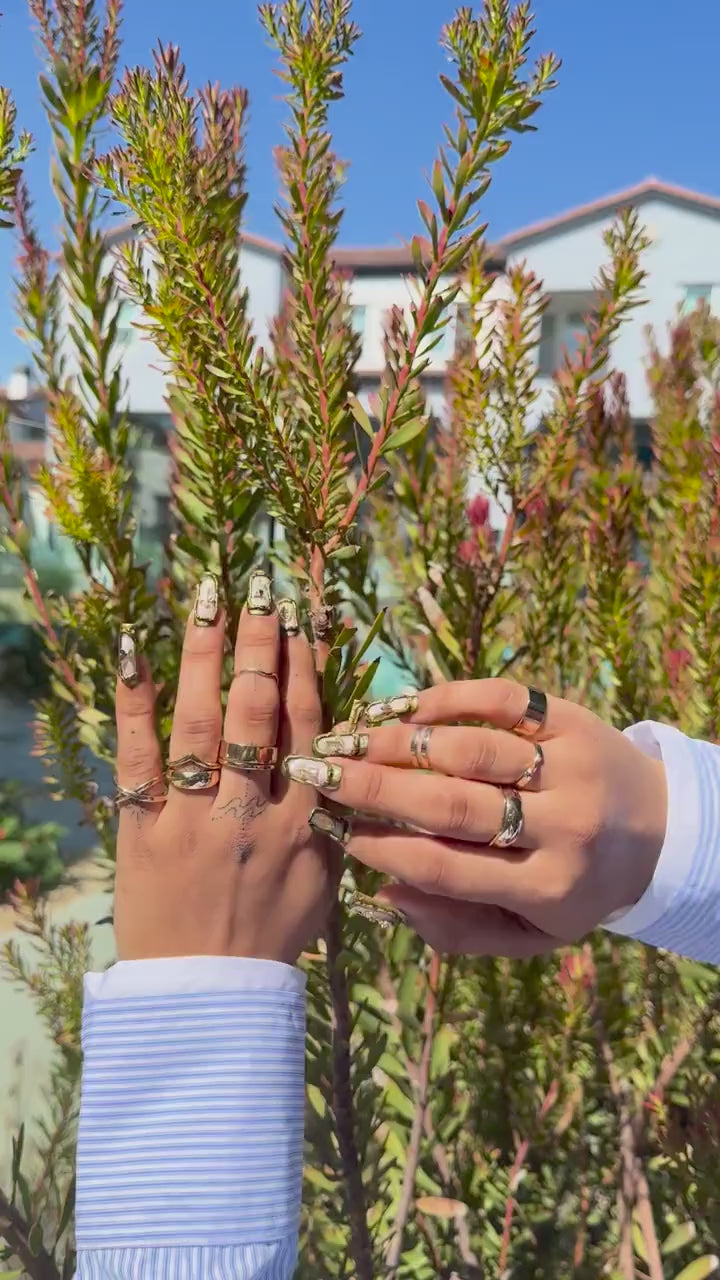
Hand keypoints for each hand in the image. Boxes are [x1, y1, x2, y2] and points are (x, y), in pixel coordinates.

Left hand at [114, 575, 333, 963]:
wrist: (210, 995)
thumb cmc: (272, 932)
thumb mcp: (325, 875)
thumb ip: (334, 811)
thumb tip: (342, 748)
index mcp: (304, 823)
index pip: (308, 726)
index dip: (305, 666)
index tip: (302, 616)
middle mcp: (254, 812)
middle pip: (260, 713)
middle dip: (261, 643)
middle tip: (258, 587)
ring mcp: (196, 820)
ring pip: (203, 724)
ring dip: (207, 656)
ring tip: (209, 598)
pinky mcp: (145, 831)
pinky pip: (138, 759)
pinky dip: (135, 704)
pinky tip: (136, 653)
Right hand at [305, 679, 667, 956]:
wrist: (662, 830)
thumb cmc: (578, 886)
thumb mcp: (530, 933)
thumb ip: (459, 929)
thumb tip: (386, 894)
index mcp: (548, 888)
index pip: (447, 868)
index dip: (384, 850)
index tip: (338, 831)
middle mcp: (564, 827)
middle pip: (451, 805)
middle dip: (374, 789)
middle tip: (319, 774)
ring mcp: (571, 767)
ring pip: (472, 749)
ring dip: (401, 743)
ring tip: (351, 740)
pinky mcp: (574, 719)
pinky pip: (505, 699)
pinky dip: (451, 697)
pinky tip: (407, 708)